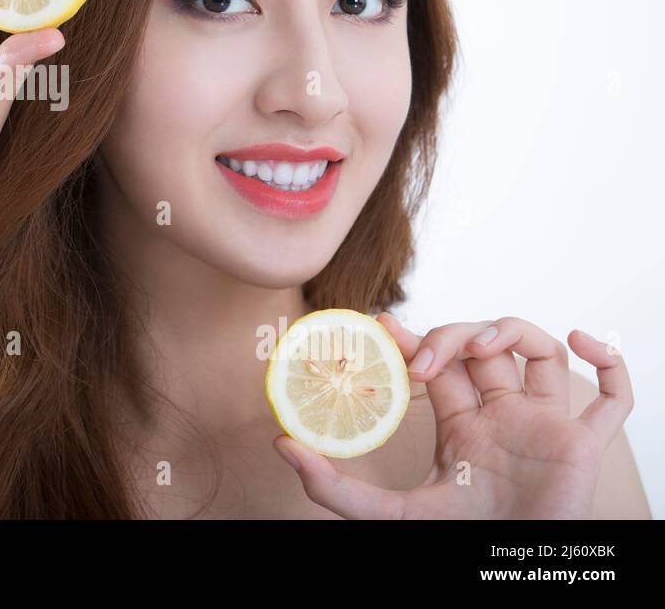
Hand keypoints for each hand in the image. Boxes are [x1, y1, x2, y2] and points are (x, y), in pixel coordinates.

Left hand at [272, 314, 633, 518]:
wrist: (510, 572)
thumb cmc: (458, 543)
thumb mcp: (387, 513)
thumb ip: (333, 486)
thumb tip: (282, 444)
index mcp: (463, 425)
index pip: (439, 363)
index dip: (414, 338)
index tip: (381, 325)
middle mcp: (504, 417)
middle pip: (482, 349)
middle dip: (448, 337)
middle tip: (418, 359)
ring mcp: (545, 426)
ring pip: (539, 353)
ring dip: (509, 333)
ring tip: (478, 349)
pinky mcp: (585, 445)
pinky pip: (614, 396)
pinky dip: (610, 361)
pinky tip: (582, 341)